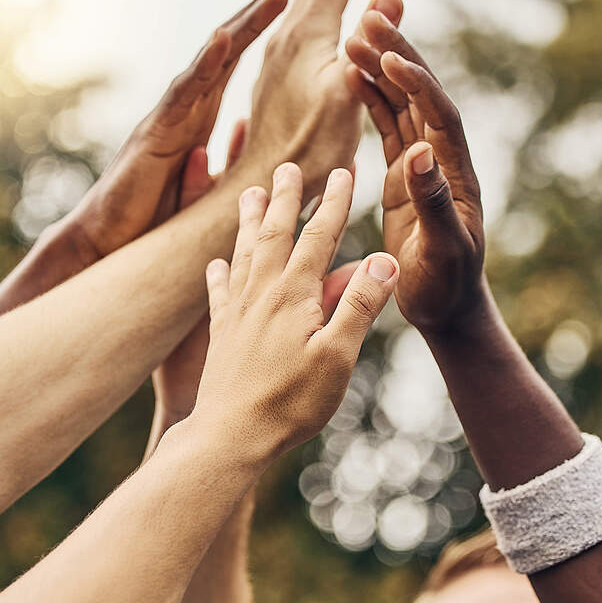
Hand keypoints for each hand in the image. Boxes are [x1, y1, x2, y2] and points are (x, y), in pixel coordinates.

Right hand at [52, 0, 295, 270]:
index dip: (263, 34)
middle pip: (227, 50)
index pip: (237, 66)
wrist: (108, 246)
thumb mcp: (207, 192)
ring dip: (245, 25)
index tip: (292, 0)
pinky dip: (205, 64)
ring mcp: (170, 116)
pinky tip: (225, 38)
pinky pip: (184, 93)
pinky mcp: (155, 133)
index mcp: (200, 118)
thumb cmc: (153, 224)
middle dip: (258, 12)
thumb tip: (259, 151)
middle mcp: (186, 108)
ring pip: (211, 62)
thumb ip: (231, 166)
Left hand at [193, 163, 397, 459]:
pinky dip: (220, 273)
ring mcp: (237, 312)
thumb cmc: (290, 402)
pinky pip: (220, 292)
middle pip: (275, 233)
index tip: (345, 170)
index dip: (335, 202)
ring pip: (244, 253)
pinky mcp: (222, 335)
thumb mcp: (338, 356)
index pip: (319, 236)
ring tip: (249, 193)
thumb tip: (384, 259)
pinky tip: (217, 264)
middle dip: (286, 198)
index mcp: (293, 294)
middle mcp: (261, 293)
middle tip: (287, 166)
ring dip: (250, 221)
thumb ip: (360, 304)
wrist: (230, 436)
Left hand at [242, 0, 394, 193]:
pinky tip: (321, 21)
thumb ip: (368, 45)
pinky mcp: (274, 80)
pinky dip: (320, 7)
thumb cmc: (309, 149)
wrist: (265, 185)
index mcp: (305, 34)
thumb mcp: (347, 94)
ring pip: (305, 2)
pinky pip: (300, 26)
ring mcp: (276, 59)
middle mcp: (284, 38)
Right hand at [343, 6, 485, 331]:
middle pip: (421, 94)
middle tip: (370, 16)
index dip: (417, 83)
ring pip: (401, 104)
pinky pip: (387, 127)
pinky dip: (371, 99)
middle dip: (398, 54)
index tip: (390, 56)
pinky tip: (351, 76)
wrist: (448, 308)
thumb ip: (434, 202)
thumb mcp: (443, 249)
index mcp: (455, 174)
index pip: (438, 115)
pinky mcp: (403, 176)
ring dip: (380, 69)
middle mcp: (441, 160)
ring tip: (353, 35)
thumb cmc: (447, 286)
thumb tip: (420, 153)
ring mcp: (422, 165)